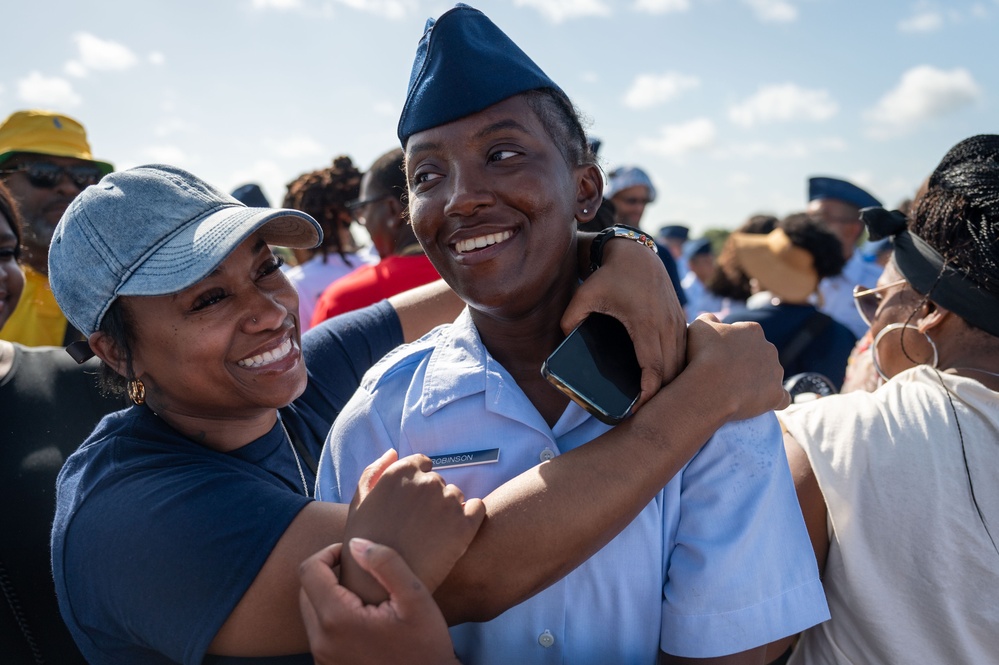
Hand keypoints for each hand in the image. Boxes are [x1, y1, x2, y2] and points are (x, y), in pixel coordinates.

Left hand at [299, 540, 461, 664]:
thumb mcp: (415, 599)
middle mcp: (321, 641)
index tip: (351, 554)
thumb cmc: (426, 647)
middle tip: (358, 571)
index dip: (328, 552)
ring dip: (329, 596)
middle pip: (305, 591)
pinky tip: (362, 618)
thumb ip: (385, 564)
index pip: (309, 570)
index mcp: (337, 620)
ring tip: (362, 594)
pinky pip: (319, 634)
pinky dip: (333, 618)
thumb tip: (355, 544)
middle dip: (327, 573)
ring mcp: (322, 658)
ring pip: (310, 613)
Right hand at [340, 452, 485, 604]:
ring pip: (457, 497)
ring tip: (431, 537)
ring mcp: (448, 502)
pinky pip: (478, 509)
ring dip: (449, 511)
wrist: (379, 588)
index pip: (422, 463)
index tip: (410, 508)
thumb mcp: (358, 503)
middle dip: (430, 500)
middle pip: (438, 482)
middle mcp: (427, 482)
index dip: (416, 486)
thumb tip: (393, 452)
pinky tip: (455, 536)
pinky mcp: (466, 524)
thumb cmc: (365, 545)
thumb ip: (373, 472)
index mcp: (401, 472)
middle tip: (417, 527)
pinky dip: (471, 518)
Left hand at [564, 235, 684, 408]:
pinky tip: (665, 381)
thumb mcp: (585, 294)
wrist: (636, 254)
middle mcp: (667, 324)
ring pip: (682, 363)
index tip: (639, 408)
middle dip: (661, 395)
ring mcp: (678, 322)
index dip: (650, 393)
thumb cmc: (610, 275)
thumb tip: (564, 341)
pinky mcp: (680, 320)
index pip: (655, 368)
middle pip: (672, 372)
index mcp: (646, 323)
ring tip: (654, 401)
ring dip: (671, 383)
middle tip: (643, 412)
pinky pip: (684, 351)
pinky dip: (677, 368)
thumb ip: (570, 319)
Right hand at [685, 314, 789, 419]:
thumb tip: (713, 319)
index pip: (745, 334)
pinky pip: (782, 398)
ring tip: (738, 391)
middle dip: (748, 362)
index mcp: (752, 330)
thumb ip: (709, 319)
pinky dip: (774, 400)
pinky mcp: (777, 395)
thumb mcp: (699, 326)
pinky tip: (763, 403)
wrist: (709, 387)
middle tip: (727, 373)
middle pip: (760, 354)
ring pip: (771, 375)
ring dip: (759, 380)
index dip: (731, 344)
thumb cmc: (702, 355)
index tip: (718, 355)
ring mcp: (775, 372)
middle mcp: (769, 349)